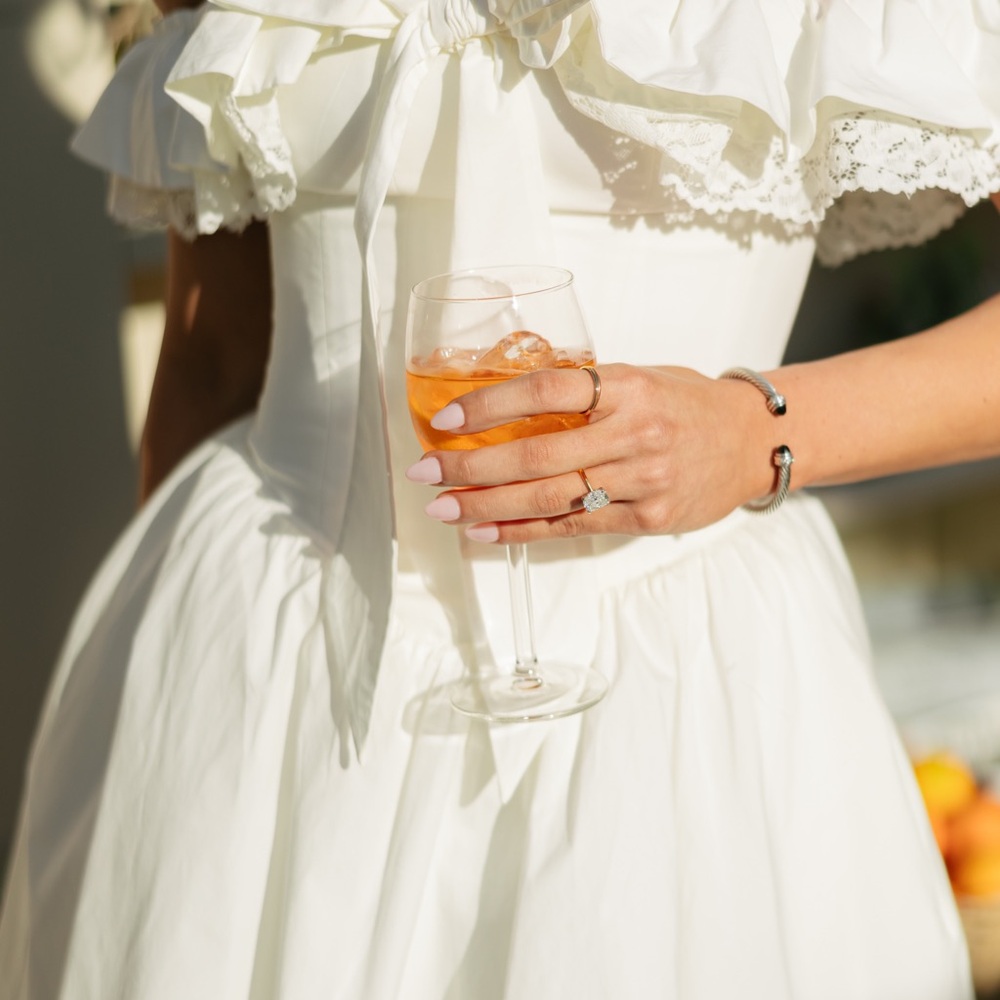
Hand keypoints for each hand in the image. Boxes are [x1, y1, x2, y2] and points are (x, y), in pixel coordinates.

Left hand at [405, 363, 780, 542]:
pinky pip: (572, 527)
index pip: (545, 389)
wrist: (752, 442)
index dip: (489, 406)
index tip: (446, 419)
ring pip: (548, 497)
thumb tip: (506, 398)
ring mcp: (641, 480)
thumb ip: (582, 389)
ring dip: (485, 506)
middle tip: (425, 471)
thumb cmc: (686, 403)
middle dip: (470, 466)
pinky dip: (522, 531)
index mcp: (627, 386)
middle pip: (536, 453)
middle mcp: (634, 433)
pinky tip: (485, 532)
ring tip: (442, 508)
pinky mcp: (646, 518)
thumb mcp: (639, 376)